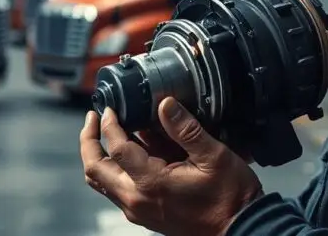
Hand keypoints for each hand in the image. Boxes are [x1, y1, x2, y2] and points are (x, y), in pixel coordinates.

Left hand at [80, 97, 264, 235]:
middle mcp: (136, 200)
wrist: (239, 228)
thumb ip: (186, 129)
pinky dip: (113, 168)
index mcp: (150, 183)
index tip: (110, 108)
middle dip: (89, 140)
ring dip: (98, 155)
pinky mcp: (143, 214)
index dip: (109, 125)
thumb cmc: (229, 195)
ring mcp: (137, 210)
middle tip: (94, 117)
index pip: (115, 149)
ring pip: (101, 182)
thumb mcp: (213, 156)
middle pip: (94, 169)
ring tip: (106, 130)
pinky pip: (116, 189)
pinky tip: (130, 150)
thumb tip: (165, 103)